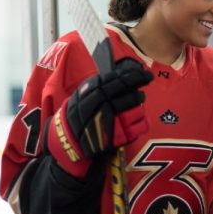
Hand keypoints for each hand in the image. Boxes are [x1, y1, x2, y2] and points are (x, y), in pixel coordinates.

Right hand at [45, 57, 153, 177]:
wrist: (67, 139)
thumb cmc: (78, 114)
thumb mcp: (82, 94)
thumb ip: (100, 84)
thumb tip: (124, 74)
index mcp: (92, 91)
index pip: (119, 79)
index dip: (135, 75)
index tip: (145, 74)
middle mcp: (102, 104)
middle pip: (129, 93)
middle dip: (139, 90)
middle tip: (142, 89)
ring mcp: (110, 121)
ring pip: (136, 109)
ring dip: (139, 106)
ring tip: (137, 106)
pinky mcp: (117, 136)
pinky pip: (138, 127)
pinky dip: (142, 122)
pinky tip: (139, 121)